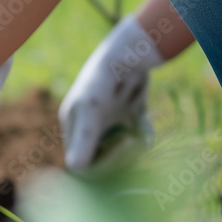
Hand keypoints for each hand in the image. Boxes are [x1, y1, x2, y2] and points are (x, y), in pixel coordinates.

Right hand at [59, 15, 161, 169]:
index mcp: (74, 125)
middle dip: (117, 158)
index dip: (99, 165)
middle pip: (101, 155)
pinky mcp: (131, 110)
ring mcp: (111, 117)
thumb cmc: (104, 81)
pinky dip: (144, 137)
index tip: (117, 157)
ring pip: (120, 146)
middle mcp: (90, 123)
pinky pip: (138, 133)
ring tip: (139, 142)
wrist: (130, 52)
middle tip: (131, 147)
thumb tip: (74, 169)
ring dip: (131, 151)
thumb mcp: (93, 112)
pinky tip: (147, 137)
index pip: (81, 159)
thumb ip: (84, 141)